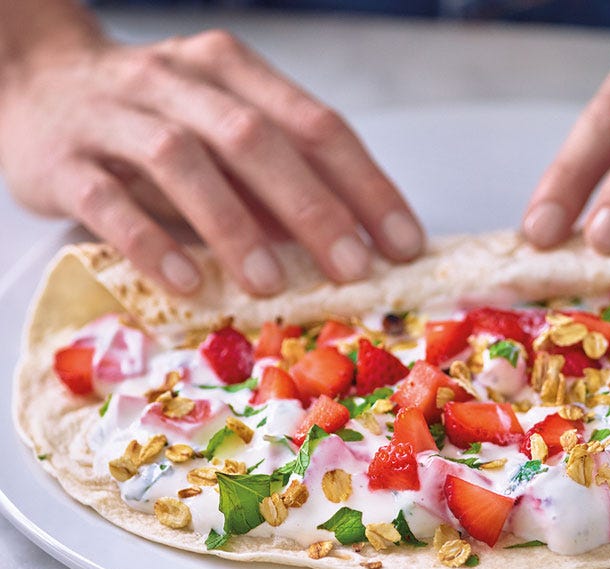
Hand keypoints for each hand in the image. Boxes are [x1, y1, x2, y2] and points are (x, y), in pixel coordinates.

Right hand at [0, 30, 423, 294]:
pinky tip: (187, 284)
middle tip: (352, 270)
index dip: (365, 186)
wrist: (35, 86)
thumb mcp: (222, 138)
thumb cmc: (153, 124)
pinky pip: (108, 200)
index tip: (403, 244)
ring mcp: (116, 114)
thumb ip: (275, 182)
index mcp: (231, 70)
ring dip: (233, 225)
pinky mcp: (64, 158)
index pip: (316, 125)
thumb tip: (346, 244)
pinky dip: (151, 243)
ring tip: (269, 286)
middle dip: (313, 208)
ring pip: (183, 160)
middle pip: (256, 139)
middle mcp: (177, 80)